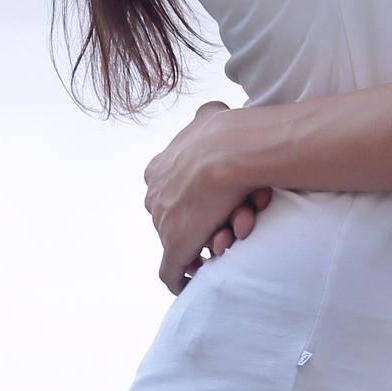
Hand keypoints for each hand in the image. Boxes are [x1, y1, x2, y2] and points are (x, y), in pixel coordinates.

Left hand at [142, 100, 272, 294]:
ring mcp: (162, 223)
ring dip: (211, 242)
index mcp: (158, 169)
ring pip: (185, 242)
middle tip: (235, 220)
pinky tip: (195, 278)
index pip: (171, 191)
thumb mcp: (209, 115)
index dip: (195, 199)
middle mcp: (154, 197)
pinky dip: (182, 278)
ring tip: (236, 233)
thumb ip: (204, 116)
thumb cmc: (226, 133)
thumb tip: (210, 112)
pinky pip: (171, 273)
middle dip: (206, 222)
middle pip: (178, 218)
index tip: (216, 202)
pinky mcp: (173, 247)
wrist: (228, 152)